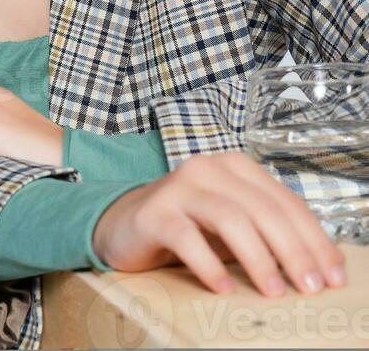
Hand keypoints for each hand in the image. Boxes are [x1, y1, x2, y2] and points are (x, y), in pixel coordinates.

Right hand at [91, 150, 347, 297]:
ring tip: (273, 291)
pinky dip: (209, 265)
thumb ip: (267, 231)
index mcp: (235, 167)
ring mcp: (179, 187)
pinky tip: (222, 288)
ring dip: (257, 258)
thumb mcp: (232, 224)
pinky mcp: (155, 212)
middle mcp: (209, 168)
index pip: (285, 200)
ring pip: (229, 218)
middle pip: (262, 208)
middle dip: (293, 250)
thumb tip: (319, 265)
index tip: (333, 275)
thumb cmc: (189, 226)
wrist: (125, 223)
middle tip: (311, 287)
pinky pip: (187, 238)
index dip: (314, 238)